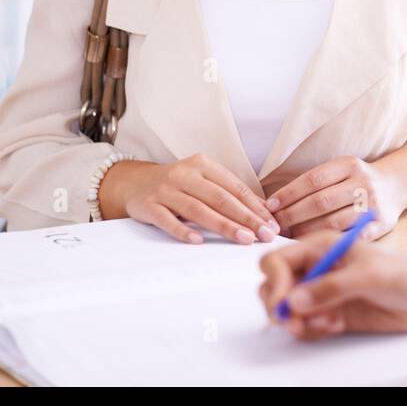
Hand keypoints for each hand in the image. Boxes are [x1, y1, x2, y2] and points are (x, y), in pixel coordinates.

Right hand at [116, 155, 278, 244]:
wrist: (133, 183)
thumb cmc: (176, 184)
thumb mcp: (202, 181)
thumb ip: (228, 193)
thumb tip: (264, 212)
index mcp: (202, 164)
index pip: (234, 187)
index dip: (255, 206)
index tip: (272, 224)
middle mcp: (184, 174)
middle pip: (220, 198)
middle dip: (246, 217)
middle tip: (265, 234)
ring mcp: (165, 189)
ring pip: (198, 209)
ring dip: (223, 225)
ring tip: (244, 239)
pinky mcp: (149, 205)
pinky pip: (167, 220)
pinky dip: (183, 230)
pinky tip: (198, 240)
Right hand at [258, 232, 406, 338]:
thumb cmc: (403, 272)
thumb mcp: (367, 275)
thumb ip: (330, 287)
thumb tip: (294, 301)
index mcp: (319, 247)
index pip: (278, 260)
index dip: (275, 281)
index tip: (285, 302)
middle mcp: (315, 268)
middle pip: (274, 287)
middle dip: (278, 306)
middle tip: (293, 322)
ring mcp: (321, 292)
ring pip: (287, 310)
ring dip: (296, 321)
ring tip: (325, 322)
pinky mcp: (329, 313)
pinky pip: (304, 326)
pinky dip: (312, 330)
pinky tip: (334, 325)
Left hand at [266, 156, 406, 239]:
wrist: (396, 185)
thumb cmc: (357, 181)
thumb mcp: (340, 170)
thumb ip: (315, 184)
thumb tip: (274, 203)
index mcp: (348, 165)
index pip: (312, 179)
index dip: (289, 193)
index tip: (270, 206)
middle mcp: (362, 182)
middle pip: (321, 201)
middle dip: (293, 215)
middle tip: (274, 226)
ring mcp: (373, 204)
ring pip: (334, 222)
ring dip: (307, 232)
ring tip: (289, 238)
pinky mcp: (382, 224)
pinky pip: (352, 237)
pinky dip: (333, 243)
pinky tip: (317, 248)